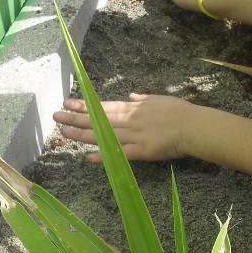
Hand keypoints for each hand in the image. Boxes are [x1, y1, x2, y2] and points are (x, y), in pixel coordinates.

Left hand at [53, 93, 194, 162]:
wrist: (195, 126)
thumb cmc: (181, 112)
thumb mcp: (160, 99)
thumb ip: (143, 99)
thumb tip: (132, 95)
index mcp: (135, 108)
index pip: (104, 106)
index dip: (85, 106)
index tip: (68, 103)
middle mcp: (131, 120)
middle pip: (99, 120)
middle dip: (77, 118)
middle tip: (56, 116)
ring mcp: (135, 136)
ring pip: (105, 135)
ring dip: (84, 134)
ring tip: (65, 132)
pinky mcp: (143, 151)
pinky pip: (121, 154)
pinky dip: (105, 155)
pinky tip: (90, 157)